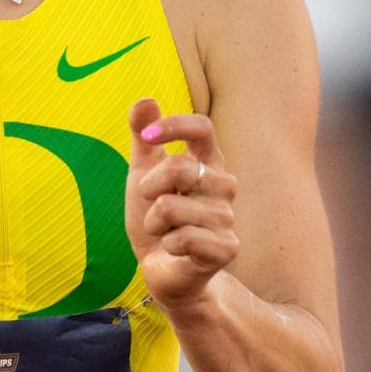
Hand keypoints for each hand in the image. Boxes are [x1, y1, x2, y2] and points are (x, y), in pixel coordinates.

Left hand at [125, 96, 239, 309]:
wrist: (163, 271)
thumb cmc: (156, 221)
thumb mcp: (142, 176)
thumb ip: (143, 139)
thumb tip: (145, 100)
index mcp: (207, 163)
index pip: (203, 128)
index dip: (175, 125)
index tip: (148, 135)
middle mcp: (223, 186)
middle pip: (179, 168)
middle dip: (148, 188)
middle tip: (149, 206)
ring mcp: (227, 218)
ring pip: (171, 208)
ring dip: (153, 223)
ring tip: (163, 233)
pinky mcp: (227, 249)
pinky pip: (182, 238)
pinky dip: (166, 245)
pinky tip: (175, 251)